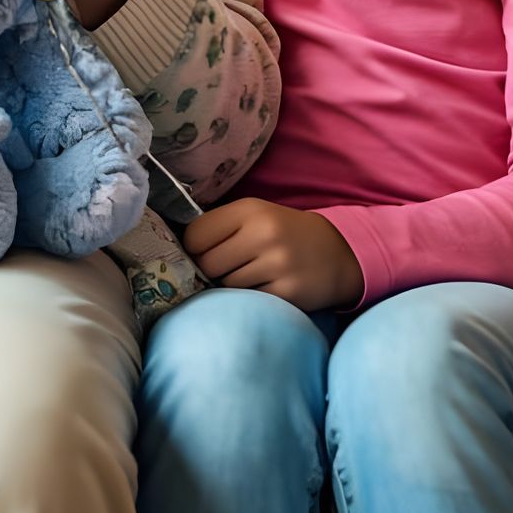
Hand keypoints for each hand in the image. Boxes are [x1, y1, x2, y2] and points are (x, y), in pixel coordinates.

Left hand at [183, 198, 363, 312]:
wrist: (335, 253)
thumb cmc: (282, 233)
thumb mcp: (254, 215)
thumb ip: (220, 227)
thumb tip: (177, 250)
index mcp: (249, 210)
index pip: (195, 235)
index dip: (193, 248)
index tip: (204, 253)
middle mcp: (263, 234)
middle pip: (207, 264)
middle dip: (209, 271)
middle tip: (225, 269)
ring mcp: (277, 264)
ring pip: (226, 286)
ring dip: (230, 287)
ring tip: (248, 277)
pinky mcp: (288, 293)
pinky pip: (249, 302)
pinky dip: (250, 300)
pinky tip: (263, 289)